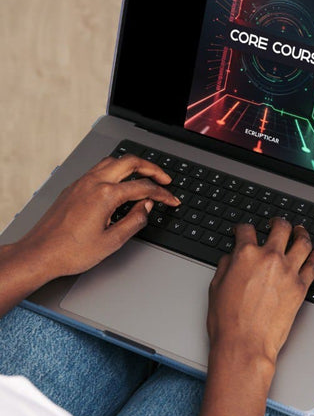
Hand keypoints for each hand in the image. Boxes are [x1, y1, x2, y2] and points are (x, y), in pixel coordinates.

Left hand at [17, 154, 179, 279]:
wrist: (40, 254)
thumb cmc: (70, 251)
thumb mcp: (112, 242)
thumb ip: (134, 221)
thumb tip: (146, 207)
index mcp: (105, 195)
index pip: (143, 187)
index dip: (162, 194)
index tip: (171, 200)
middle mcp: (93, 182)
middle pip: (130, 162)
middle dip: (152, 168)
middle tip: (164, 179)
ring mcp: (81, 183)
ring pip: (112, 161)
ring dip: (132, 165)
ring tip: (144, 176)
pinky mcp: (73, 188)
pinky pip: (98, 169)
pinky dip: (115, 170)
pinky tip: (119, 183)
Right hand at [207, 217, 313, 377]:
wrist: (245, 344)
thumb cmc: (227, 321)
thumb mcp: (216, 287)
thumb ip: (226, 266)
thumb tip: (231, 258)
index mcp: (245, 254)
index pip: (246, 230)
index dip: (242, 228)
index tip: (243, 230)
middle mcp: (270, 258)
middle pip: (280, 228)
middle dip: (277, 222)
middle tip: (276, 223)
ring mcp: (288, 271)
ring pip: (302, 241)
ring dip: (301, 233)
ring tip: (300, 231)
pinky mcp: (301, 287)